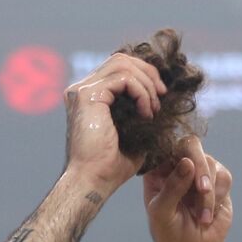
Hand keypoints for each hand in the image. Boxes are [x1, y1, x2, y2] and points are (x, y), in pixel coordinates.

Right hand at [63, 53, 166, 195]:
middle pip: (120, 60)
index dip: (144, 75)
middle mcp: (79, 90)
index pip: (118, 68)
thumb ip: (138, 107)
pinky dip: (141, 92)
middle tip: (162, 95)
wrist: (94, 181)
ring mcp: (80, 91)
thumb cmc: (111, 166)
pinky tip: (145, 113)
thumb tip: (160, 92)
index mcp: (87, 97)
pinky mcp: (87, 96)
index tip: (160, 96)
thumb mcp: (132, 129)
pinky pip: (124, 79)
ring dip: (146, 84)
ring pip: (124, 65)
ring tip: (153, 108)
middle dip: (148, 74)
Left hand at [144, 136, 232, 241]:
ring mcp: (198, 172)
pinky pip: (224, 176)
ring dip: (208, 193)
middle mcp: (177, 166)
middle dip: (200, 169)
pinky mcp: (217, 181)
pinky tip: (208, 214)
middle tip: (202, 190)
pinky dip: (219, 195)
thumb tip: (187, 162)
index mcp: (156, 171)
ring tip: (201, 216)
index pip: (165, 146)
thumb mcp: (162, 212)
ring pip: (210, 164)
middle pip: (192, 146)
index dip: (177, 151)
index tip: (185, 166)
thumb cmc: (168, 233)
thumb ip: (172, 187)